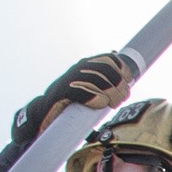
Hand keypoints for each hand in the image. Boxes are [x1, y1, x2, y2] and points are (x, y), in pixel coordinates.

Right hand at [11, 53, 134, 143]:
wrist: (43, 116)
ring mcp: (70, 80)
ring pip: (97, 80)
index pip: (109, 59)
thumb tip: (115, 55)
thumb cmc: (68, 105)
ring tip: (113, 104)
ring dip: (110, 92)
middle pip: (106, 69)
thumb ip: (100, 77)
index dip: (122, 70)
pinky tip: (100, 104)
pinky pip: (82, 91)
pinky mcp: (62, 93)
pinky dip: (95, 98)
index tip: (128, 83)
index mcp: (86, 66)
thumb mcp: (87, 88)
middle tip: (121, 98)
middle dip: (118, 83)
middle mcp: (78, 69)